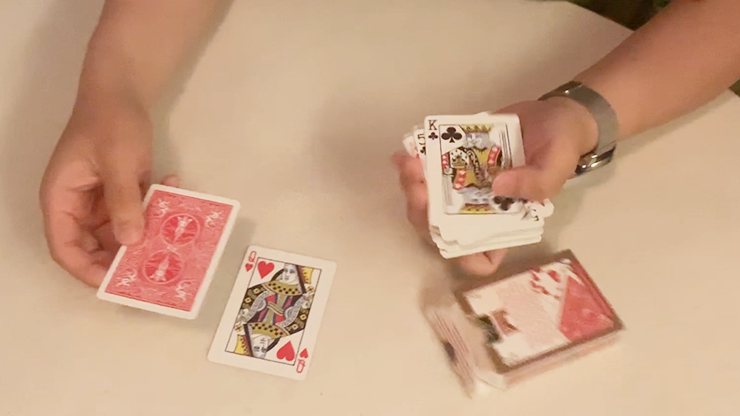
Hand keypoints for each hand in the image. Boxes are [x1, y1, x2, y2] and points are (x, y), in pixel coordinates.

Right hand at [40, 95, 176, 286]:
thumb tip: (130, 243)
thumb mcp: (118, 162)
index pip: (64, 247)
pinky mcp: (120, 191)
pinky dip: (153, 208)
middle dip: (124, 257)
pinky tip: (174, 190)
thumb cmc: (111, 123)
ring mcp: (100, 199)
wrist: (123, 90)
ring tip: (172, 235)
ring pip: (120, 231)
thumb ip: (123, 202)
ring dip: (145, 233)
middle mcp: (77, 204)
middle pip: (94, 245)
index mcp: (61, 198)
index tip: (117, 282)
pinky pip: (136, 211)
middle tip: (155, 265)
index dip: (87, 269)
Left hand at [394, 98, 596, 275]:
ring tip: (409, 163)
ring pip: (428, 202)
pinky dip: (413, 166)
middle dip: (422, 212)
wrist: (552, 113)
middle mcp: (480, 211)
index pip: (481, 258)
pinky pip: (428, 173)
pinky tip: (408, 150)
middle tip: (417, 185)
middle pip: (442, 229)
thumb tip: (498, 186)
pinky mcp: (455, 165)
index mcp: (506, 222)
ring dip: (412, 187)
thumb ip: (535, 183)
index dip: (462, 256)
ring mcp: (464, 189)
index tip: (449, 234)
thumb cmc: (561, 147)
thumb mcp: (558, 166)